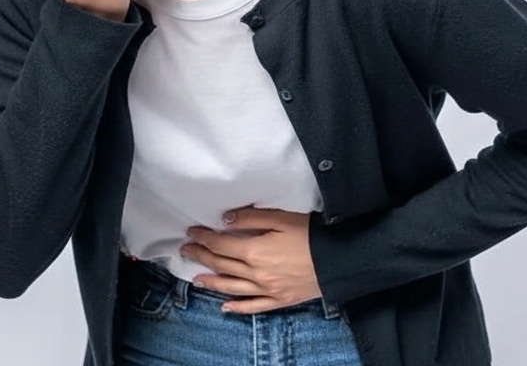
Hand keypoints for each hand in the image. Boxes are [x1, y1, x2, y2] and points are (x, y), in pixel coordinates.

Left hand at [180, 206, 322, 313]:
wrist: (340, 259)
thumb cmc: (311, 234)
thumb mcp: (281, 218)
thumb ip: (251, 217)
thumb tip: (225, 219)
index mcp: (255, 251)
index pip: (221, 244)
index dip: (204, 237)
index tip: (192, 232)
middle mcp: (256, 273)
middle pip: (222, 264)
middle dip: (202, 256)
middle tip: (186, 250)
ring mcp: (267, 290)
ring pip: (232, 287)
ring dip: (212, 283)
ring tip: (197, 279)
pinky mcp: (279, 300)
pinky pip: (253, 307)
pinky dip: (237, 307)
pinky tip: (225, 307)